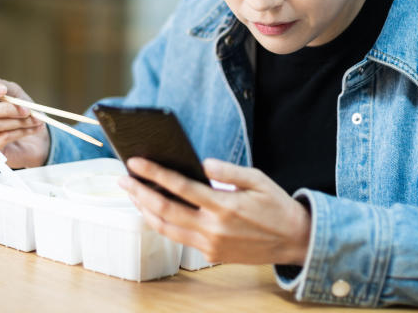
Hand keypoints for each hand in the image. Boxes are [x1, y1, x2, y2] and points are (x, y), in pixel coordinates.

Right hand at [0, 76, 49, 167]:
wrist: (32, 139)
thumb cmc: (19, 114)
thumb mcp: (17, 95)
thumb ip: (5, 87)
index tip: (4, 90)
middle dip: (6, 109)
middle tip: (27, 110)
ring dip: (18, 121)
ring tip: (35, 120)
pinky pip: (1, 139)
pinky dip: (20, 132)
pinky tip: (29, 130)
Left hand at [118, 157, 311, 265]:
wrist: (295, 240)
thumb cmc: (276, 206)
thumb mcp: (258, 179)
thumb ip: (228, 171)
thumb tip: (202, 164)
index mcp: (224, 206)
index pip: (180, 187)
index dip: (154, 174)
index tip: (135, 163)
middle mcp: (213, 228)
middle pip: (165, 210)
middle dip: (139, 192)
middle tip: (122, 179)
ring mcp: (210, 244)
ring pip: (167, 228)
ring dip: (145, 210)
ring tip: (132, 194)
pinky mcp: (211, 254)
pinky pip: (179, 238)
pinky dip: (161, 224)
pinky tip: (153, 211)